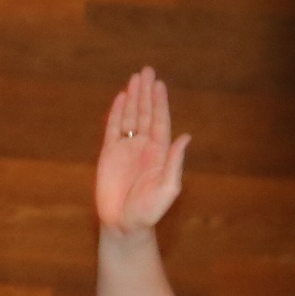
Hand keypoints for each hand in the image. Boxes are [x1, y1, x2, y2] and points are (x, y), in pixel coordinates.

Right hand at [94, 67, 187, 234]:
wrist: (123, 224)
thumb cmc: (148, 211)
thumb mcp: (167, 188)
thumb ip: (175, 163)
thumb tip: (185, 137)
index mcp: (159, 152)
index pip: (160, 121)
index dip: (159, 102)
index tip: (159, 84)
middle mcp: (144, 147)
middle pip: (145, 113)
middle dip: (146, 92)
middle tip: (146, 71)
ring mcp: (126, 149)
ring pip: (130, 117)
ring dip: (133, 98)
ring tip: (134, 78)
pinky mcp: (109, 155)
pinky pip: (113, 129)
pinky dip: (116, 113)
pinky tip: (120, 98)